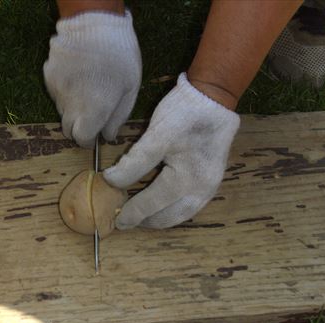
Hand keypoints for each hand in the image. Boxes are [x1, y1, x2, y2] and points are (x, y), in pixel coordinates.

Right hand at [44, 10, 141, 147]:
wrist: (94, 21)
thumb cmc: (120, 55)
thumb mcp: (130, 88)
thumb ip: (118, 117)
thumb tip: (108, 136)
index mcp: (93, 111)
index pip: (81, 139)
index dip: (87, 140)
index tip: (93, 136)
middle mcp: (71, 105)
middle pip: (68, 129)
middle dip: (78, 127)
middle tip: (91, 115)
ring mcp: (57, 90)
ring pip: (62, 111)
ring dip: (72, 108)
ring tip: (87, 89)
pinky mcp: (49, 76)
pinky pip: (56, 93)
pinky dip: (65, 91)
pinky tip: (77, 75)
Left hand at [103, 73, 239, 228]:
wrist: (214, 97)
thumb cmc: (185, 114)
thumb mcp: (155, 136)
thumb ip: (134, 162)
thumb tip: (111, 181)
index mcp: (187, 180)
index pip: (152, 203)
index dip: (132, 212)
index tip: (115, 219)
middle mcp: (202, 190)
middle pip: (169, 217)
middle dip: (146, 221)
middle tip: (125, 222)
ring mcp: (210, 187)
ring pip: (181, 215)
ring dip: (160, 219)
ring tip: (140, 218)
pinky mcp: (211, 181)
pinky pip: (190, 205)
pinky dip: (172, 210)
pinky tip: (160, 206)